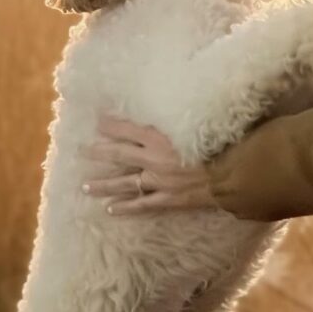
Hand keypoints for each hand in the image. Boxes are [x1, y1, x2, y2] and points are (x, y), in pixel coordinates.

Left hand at [83, 115, 216, 214]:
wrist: (234, 177)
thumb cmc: (224, 145)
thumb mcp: (205, 122)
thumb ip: (189, 115)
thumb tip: (188, 102)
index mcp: (162, 137)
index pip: (130, 129)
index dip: (112, 125)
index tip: (97, 121)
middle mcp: (155, 159)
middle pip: (120, 154)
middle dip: (98, 152)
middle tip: (79, 151)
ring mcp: (159, 181)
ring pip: (125, 183)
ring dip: (104, 184)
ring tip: (85, 186)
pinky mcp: (167, 199)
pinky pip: (142, 205)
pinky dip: (126, 207)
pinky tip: (110, 209)